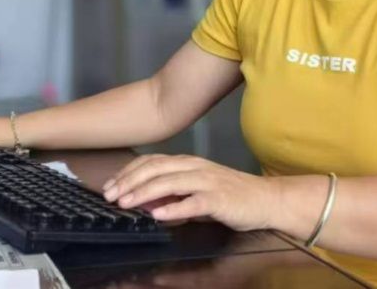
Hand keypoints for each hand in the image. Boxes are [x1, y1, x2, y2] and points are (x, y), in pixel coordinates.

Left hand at [102, 154, 277, 231]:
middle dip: (129, 181)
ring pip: (170, 182)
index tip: (110, 185)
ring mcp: (207, 181)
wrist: (266, 199)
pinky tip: (158, 214)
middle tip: (110, 194)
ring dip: (144, 193)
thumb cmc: (231, 195)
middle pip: (156, 169)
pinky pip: (193, 202)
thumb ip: (172, 193)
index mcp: (188, 162)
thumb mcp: (196, 190)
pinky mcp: (218, 198)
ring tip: (127, 202)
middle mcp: (195, 167)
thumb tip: (146, 202)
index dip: (128, 172)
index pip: (151, 162)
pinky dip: (174, 208)